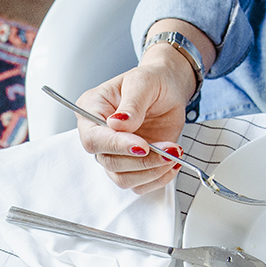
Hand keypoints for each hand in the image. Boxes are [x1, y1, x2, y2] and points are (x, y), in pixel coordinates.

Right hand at [76, 51, 191, 193]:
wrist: (170, 90)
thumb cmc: (153, 81)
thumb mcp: (143, 82)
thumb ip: (132, 104)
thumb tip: (118, 124)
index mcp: (91, 110)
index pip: (94, 138)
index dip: (117, 146)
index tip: (143, 146)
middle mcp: (99, 135)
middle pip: (109, 162)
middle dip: (142, 161)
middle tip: (169, 149)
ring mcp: (115, 153)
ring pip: (123, 178)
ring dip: (152, 171)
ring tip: (174, 152)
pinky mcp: (132, 166)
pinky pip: (139, 185)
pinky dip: (158, 178)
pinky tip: (172, 162)